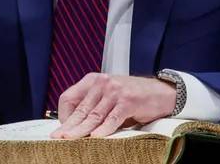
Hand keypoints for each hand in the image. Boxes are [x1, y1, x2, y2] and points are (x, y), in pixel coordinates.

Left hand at [50, 74, 175, 138]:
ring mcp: (115, 91)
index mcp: (93, 80)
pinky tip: (96, 137)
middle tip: (58, 138)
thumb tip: (75, 126)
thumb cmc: (132, 97)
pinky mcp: (128, 101)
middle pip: (80, 108)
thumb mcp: (108, 96)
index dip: (64, 115)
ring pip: (94, 115)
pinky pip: (112, 118)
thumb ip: (93, 106)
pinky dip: (104, 129)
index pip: (69, 97)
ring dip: (82, 131)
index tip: (63, 129)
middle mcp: (102, 83)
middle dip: (69, 126)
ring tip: (71, 140)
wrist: (161, 92)